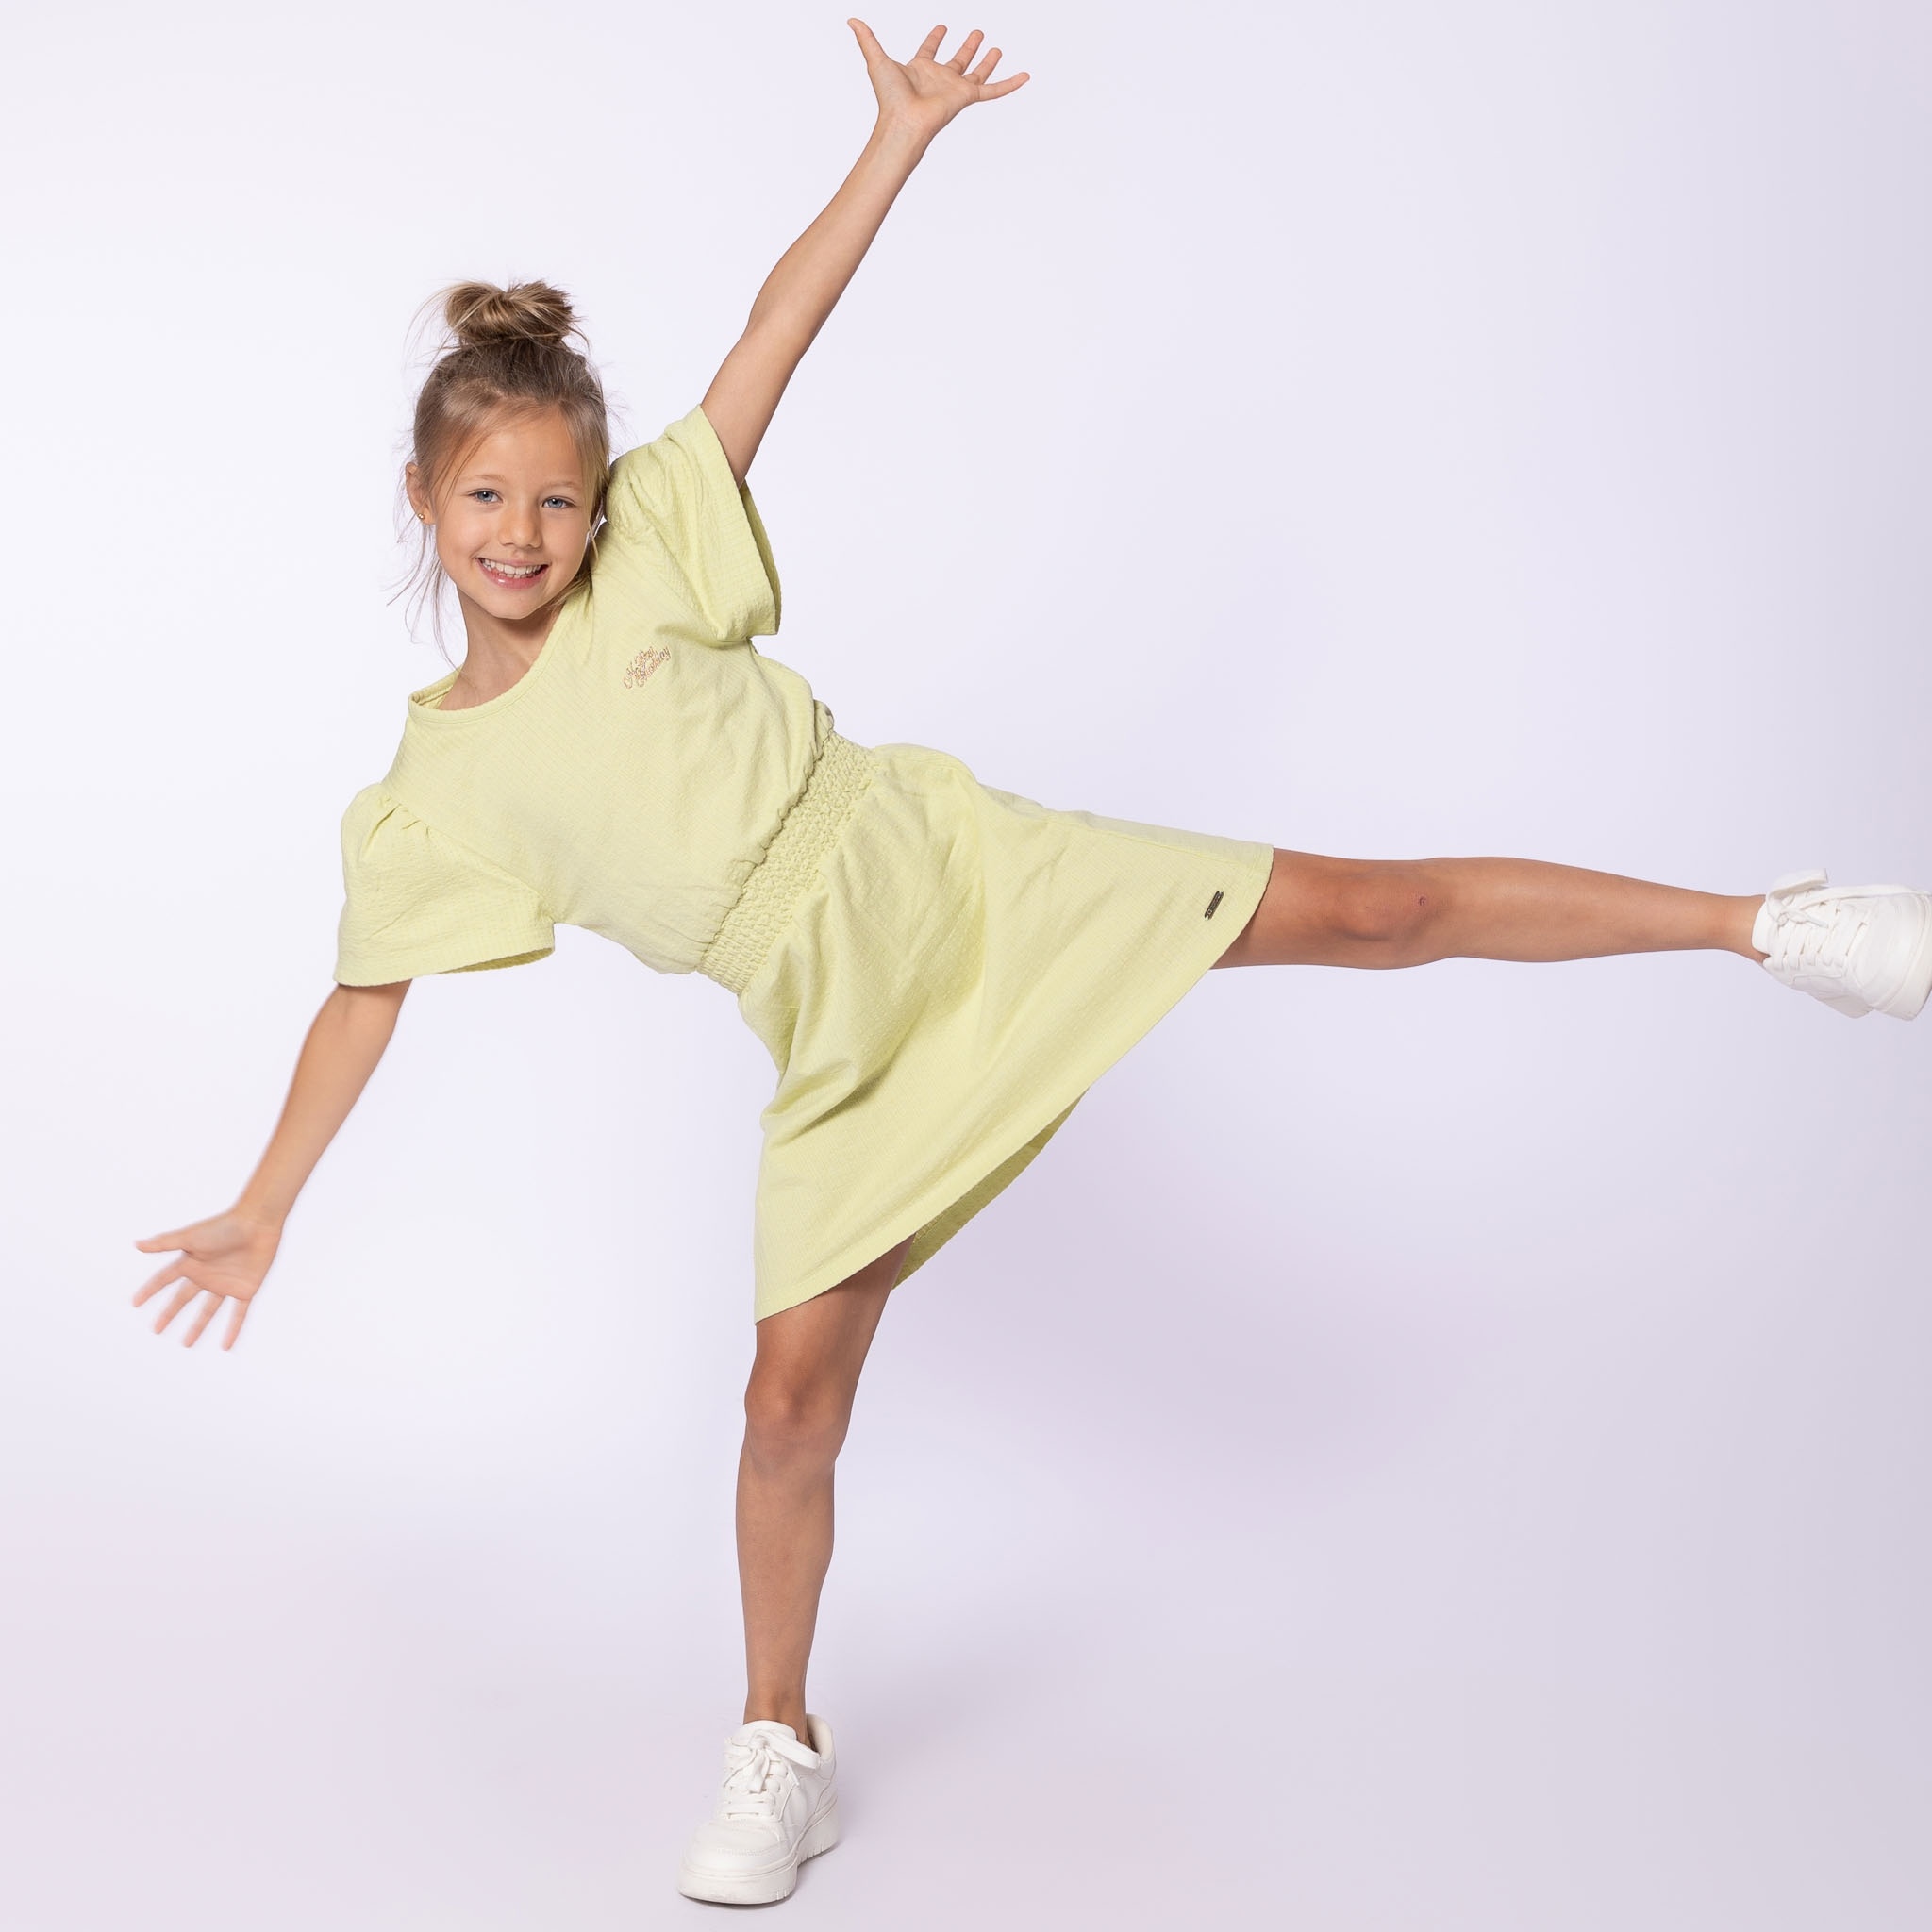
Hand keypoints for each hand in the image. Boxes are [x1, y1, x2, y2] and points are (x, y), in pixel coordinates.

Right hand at [132, 1211, 280, 1349]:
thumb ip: (165, 1243)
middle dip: (170, 1313)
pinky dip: (233, 1330)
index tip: (135, 1303)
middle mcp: (206, 1275)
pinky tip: (226, 1346)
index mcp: (191, 1262)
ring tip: (186, 1344)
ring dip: (197, 1327)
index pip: (164, 1280)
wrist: (258, 1224)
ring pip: (208, 1311)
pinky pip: (238, 1315)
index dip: (150, 1290)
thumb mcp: (191, 1237)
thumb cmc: (225, 1226)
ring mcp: (225, 1284)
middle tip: (156, 1330)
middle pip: (183, 1299)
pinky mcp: (245, 1289)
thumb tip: (137, 1245)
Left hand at [848, 19, 1029, 143]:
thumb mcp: (877, 60)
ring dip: (987, 61)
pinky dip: (1010, 84)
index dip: (934, 38)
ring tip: (996, 48)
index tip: (941, 28)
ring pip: (977, 72)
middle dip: (967, 47)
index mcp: (920, 70)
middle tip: (977, 33)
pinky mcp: (967, 97)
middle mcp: (939, 79)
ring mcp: (955, 89)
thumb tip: (851, 19)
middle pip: (958, 59)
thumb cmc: (890, 98)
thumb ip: (867, 39)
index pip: (929, 50)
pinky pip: (993, 90)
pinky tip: (1024, 76)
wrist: (904, 122)